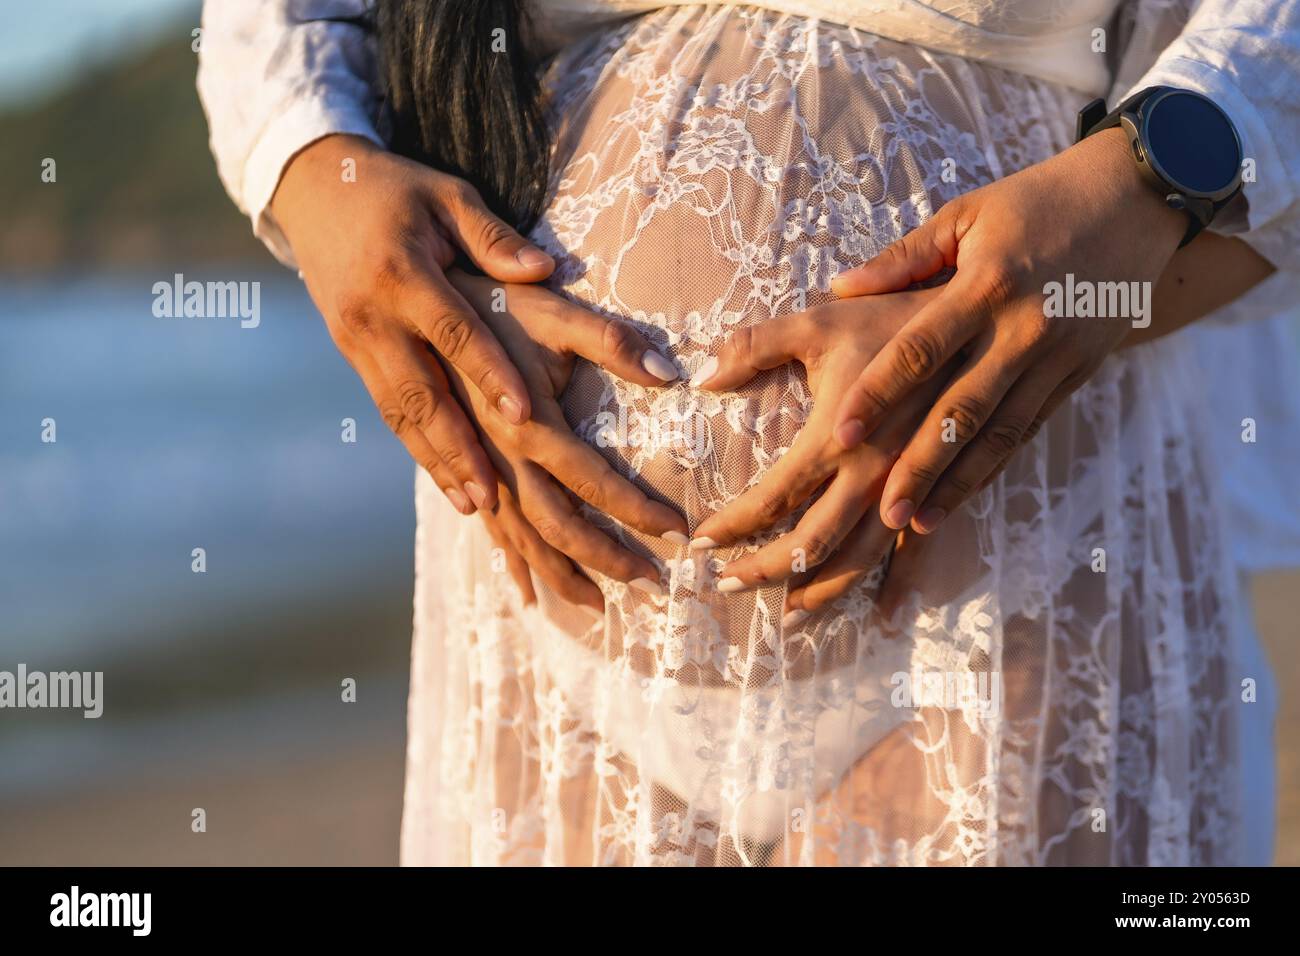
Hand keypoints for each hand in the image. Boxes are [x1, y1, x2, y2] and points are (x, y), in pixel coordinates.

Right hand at [271, 134, 554, 513]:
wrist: (314, 190)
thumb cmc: (398, 189)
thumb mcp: (447, 195)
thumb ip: (493, 236)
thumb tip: (543, 271)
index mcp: (401, 272)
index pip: (452, 331)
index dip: (488, 373)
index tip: (524, 414)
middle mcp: (372, 316)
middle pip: (420, 392)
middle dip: (458, 447)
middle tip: (495, 496)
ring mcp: (355, 341)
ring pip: (400, 414)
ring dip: (438, 463)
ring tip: (477, 507)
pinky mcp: (351, 356)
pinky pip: (388, 411)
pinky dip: (419, 449)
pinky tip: (448, 483)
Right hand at [445, 271, 688, 597]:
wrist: (406, 295)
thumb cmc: (488, 297)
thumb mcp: (549, 309)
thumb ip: (609, 339)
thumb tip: (671, 371)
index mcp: (526, 422)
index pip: (593, 480)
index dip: (637, 509)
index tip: (680, 532)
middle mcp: (496, 456)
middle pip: (556, 526)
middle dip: (606, 558)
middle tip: (654, 584)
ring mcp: (472, 468)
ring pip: (518, 539)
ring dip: (560, 574)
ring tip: (598, 608)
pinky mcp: (456, 466)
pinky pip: (485, 529)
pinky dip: (510, 563)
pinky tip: (527, 594)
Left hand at [688, 288, 952, 621]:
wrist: (983, 317)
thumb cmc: (894, 315)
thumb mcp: (819, 321)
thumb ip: (753, 346)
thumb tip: (700, 377)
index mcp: (837, 436)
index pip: (771, 498)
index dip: (731, 525)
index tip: (698, 543)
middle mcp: (874, 474)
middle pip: (812, 542)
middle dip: (766, 570)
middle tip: (727, 586)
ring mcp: (912, 487)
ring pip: (861, 557)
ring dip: (822, 591)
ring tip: (788, 617)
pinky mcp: (943, 487)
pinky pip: (919, 548)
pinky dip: (896, 583)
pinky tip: (880, 612)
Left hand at [831, 128, 1187, 533]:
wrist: (1138, 198)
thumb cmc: (1036, 201)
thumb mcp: (966, 215)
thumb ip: (902, 259)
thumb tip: (838, 288)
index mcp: (987, 284)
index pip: (921, 349)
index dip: (879, 393)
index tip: (840, 433)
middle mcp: (1024, 328)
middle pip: (961, 409)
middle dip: (918, 465)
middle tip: (880, 513)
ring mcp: (1058, 356)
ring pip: (1000, 433)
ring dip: (956, 483)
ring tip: (915, 523)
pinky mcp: (1080, 372)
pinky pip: (1030, 429)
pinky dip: (994, 466)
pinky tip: (961, 496)